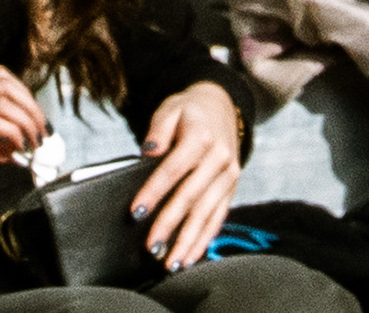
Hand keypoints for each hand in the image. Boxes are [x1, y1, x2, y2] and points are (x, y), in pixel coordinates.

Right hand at [0, 67, 44, 212]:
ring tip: (33, 142)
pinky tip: (17, 146)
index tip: (35, 116)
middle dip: (32, 106)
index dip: (24, 93)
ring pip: (3, 100)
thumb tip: (17, 152)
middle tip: (41, 130)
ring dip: (27, 121)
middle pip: (6, 85)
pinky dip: (13, 132)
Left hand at [133, 82, 243, 269]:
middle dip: (170, 224)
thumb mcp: (170, 110)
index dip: (154, 191)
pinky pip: (219, 215)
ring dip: (189, 239)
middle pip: (191, 196)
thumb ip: (158, 129)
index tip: (136, 213)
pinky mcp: (232, 186)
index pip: (174, 169)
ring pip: (208, 211)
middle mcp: (220, 157)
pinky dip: (205, 237)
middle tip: (150, 247)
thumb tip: (149, 150)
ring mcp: (229, 174)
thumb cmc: (188, 113)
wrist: (222, 106)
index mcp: (201, 137)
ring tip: (172, 262)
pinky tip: (191, 255)